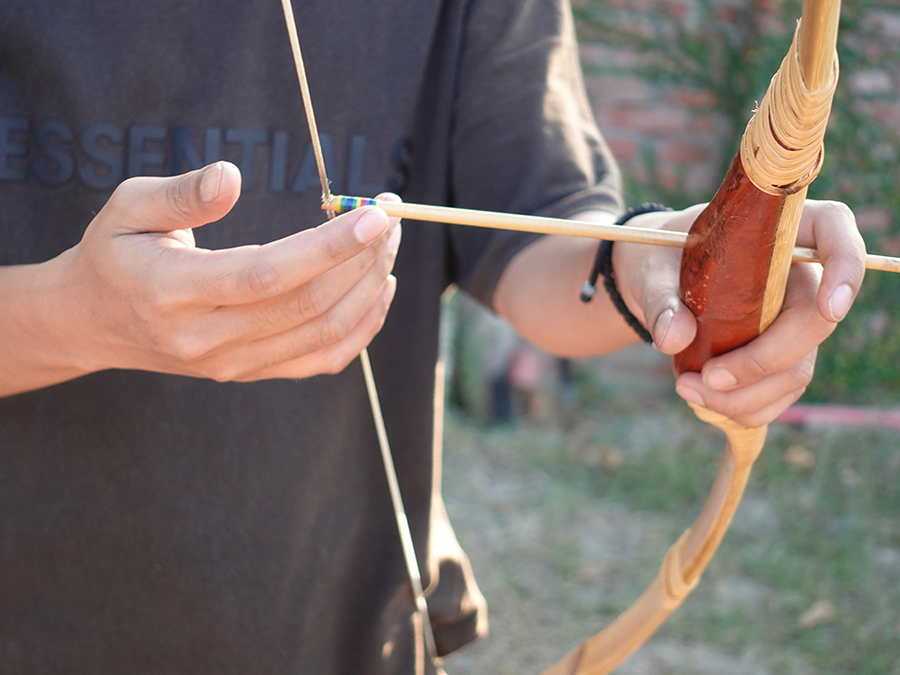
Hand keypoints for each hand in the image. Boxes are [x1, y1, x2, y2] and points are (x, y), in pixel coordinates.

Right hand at [8, 161, 400, 392]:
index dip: (326, 248)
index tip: (372, 217)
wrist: (94, 322)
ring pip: (322, 335)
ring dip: (369, 289)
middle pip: (306, 306)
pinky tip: (381, 290)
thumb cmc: (116, 253)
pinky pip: (322, 359)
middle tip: (389, 218)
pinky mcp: (252, 373)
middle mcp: (205, 340)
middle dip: (360, 260)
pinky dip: (362, 328)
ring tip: (389, 245)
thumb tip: (232, 177)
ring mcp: (232, 365)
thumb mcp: (129, 207)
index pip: (266, 275)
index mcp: (172, 293)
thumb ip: (182, 193)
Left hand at [612, 200, 865, 426]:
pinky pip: (779, 393)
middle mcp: (799, 274)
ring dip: (745, 394)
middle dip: (764, 360)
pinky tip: (702, 398)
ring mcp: (795, 320)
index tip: (830, 307)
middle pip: (815, 321)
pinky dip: (743, 407)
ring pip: (796, 369)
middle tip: (708, 377)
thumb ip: (659, 299)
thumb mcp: (649, 270)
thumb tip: (675, 336)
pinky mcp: (782, 358)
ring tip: (686, 388)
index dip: (846, 265)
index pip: (834, 229)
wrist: (654, 281)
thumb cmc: (657, 259)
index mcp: (777, 229)